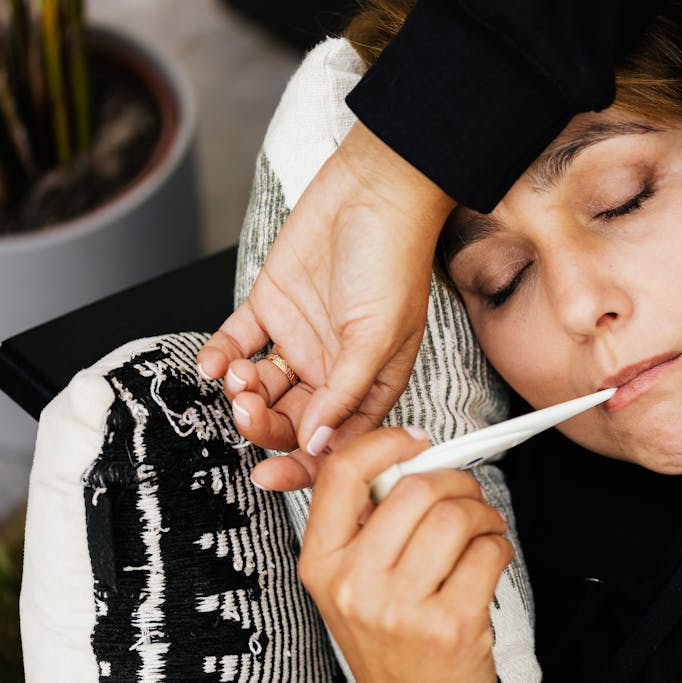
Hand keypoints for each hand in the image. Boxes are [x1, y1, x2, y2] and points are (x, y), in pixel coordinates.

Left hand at [197, 122, 455, 454]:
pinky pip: (238, 343)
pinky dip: (220, 357)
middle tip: (247, 412)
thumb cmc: (392, 258)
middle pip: (291, 419)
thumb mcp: (378, 335)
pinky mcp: (271, 307)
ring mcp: (301, 339)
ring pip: (261, 387)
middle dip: (264, 425)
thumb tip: (319, 443)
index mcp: (369, 383)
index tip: (270, 477)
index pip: (335, 441)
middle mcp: (333, 367)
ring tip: (237, 374)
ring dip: (242, 392)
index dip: (304, 465)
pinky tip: (215, 362)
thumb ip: (346, 393)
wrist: (371, 190)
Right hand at [299, 427, 511, 682]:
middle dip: (455, 481)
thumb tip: (407, 457)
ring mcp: (400, 608)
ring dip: (483, 514)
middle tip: (466, 494)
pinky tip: (490, 558)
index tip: (415, 442)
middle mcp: (354, 584)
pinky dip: (499, 545)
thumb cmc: (391, 639)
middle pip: (414, 488)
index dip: (385, 443)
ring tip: (483, 529)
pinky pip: (488, 551)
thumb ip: (367, 522)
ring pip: (456, 516)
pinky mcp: (449, 625)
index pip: (341, 475)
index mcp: (322, 564)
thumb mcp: (354, 582)